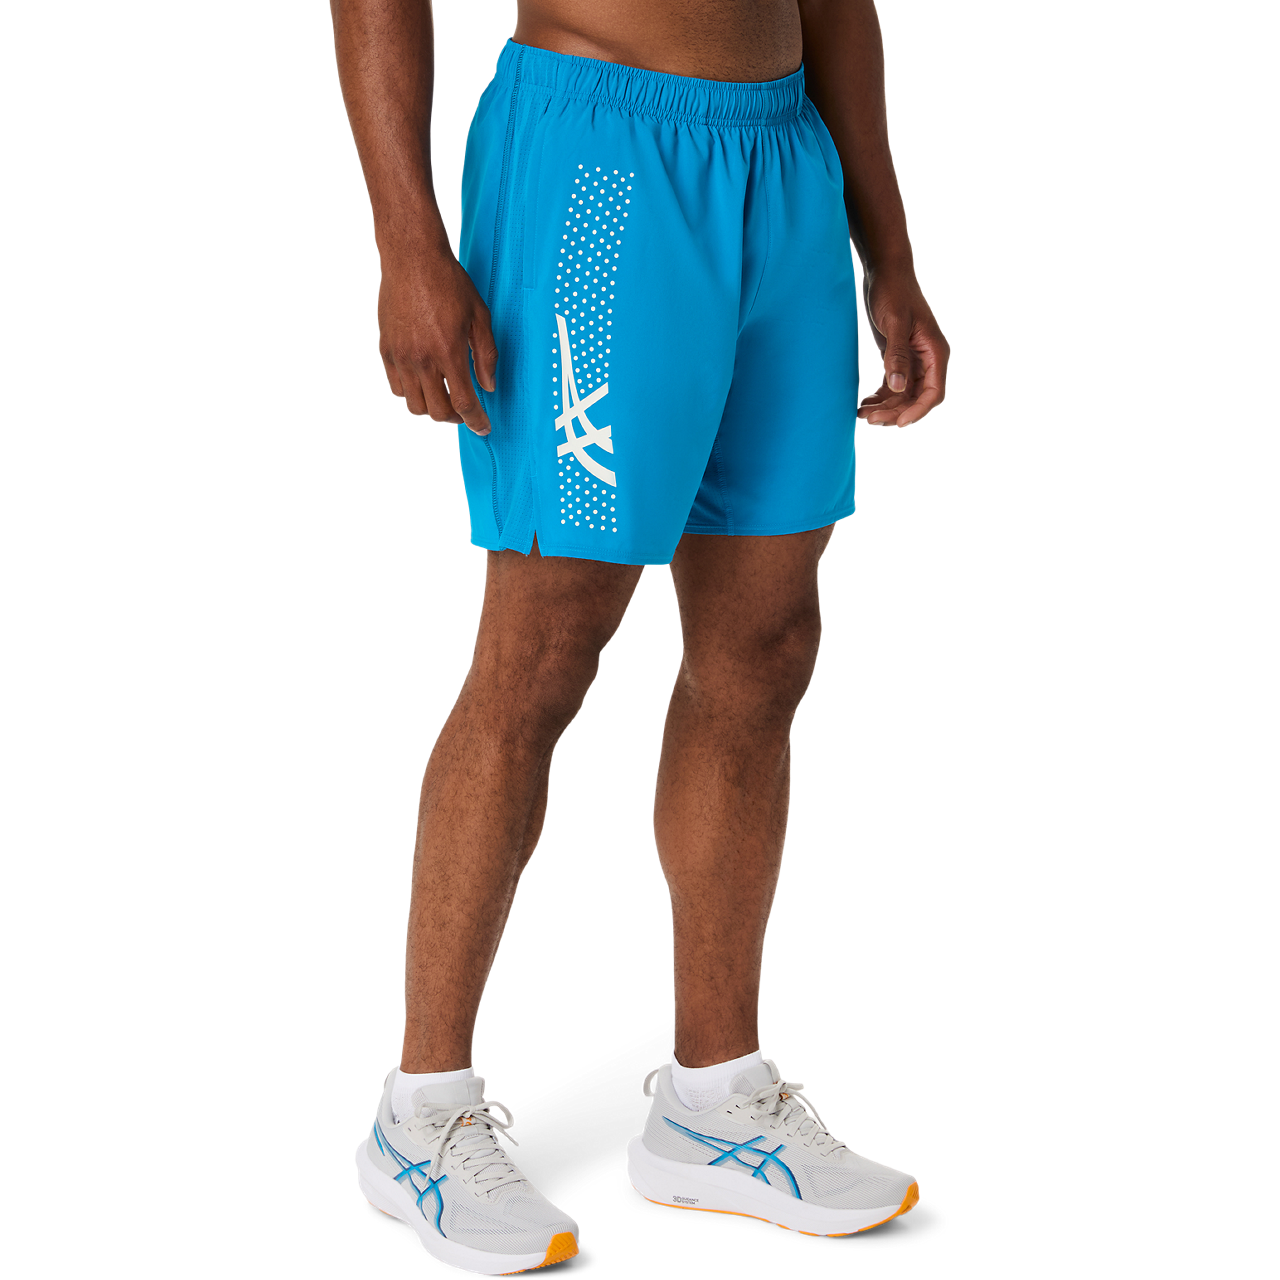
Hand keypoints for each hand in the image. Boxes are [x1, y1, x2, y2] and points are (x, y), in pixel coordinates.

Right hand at [377, 249, 497, 434]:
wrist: (411, 257)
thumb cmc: (448, 282)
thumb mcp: (479, 316)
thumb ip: (486, 355)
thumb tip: (488, 386)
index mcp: (449, 352)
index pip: (464, 403)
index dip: (476, 421)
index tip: (484, 428)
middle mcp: (422, 360)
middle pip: (437, 412)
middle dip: (455, 417)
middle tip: (465, 409)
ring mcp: (400, 356)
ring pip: (414, 405)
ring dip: (431, 407)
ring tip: (443, 394)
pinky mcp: (385, 349)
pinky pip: (396, 387)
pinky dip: (411, 392)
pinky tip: (423, 380)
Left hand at [858, 266, 949, 427]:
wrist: (886, 272)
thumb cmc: (893, 292)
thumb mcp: (894, 323)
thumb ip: (897, 356)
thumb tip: (897, 388)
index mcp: (936, 352)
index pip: (934, 392)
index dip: (918, 411)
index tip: (898, 423)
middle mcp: (929, 360)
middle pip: (917, 398)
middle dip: (896, 412)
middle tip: (870, 420)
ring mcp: (914, 361)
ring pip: (904, 396)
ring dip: (886, 408)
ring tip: (863, 415)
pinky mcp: (899, 359)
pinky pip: (893, 387)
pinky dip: (881, 398)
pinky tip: (864, 404)